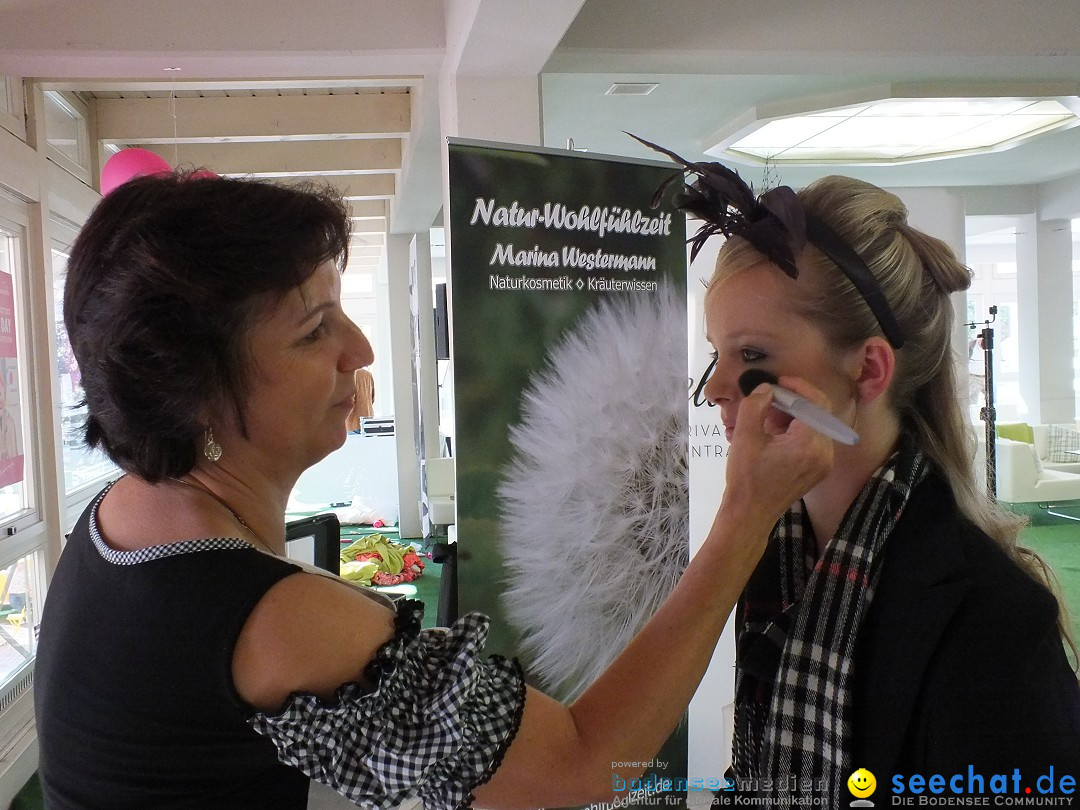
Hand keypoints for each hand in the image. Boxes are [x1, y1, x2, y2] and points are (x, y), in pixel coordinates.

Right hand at [720, 375, 834, 533]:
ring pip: (816, 426)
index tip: (779, 382)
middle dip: (794, 402)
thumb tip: (767, 389)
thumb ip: (755, 405)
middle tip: (769, 402)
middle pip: (818, 413)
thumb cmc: (746, 478)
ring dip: (795, 416)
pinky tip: (775, 435)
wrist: (750, 513)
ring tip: (768, 420)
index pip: (816, 403)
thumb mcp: (744, 437)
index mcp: (809, 444)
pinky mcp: (819, 469)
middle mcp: (824, 453)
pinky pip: (813, 440)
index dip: (799, 387)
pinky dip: (797, 431)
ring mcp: (824, 463)